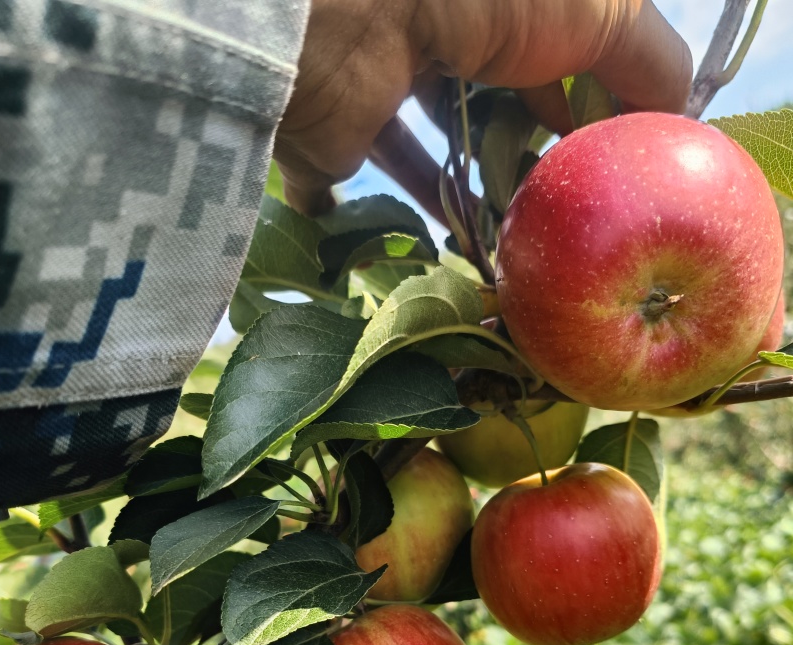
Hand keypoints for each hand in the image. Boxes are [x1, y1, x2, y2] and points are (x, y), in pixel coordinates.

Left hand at [274, 0, 692, 213]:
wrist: (355, 16)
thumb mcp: (601, 11)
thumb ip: (648, 62)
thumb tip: (677, 122)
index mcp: (506, 2)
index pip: (562, 58)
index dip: (590, 113)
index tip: (611, 174)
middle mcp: (445, 29)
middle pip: (500, 107)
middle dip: (534, 161)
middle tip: (565, 217)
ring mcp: (386, 80)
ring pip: (441, 150)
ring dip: (478, 195)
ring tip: (518, 245)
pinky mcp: (340, 130)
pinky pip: (377, 180)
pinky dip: (411, 213)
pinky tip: (452, 247)